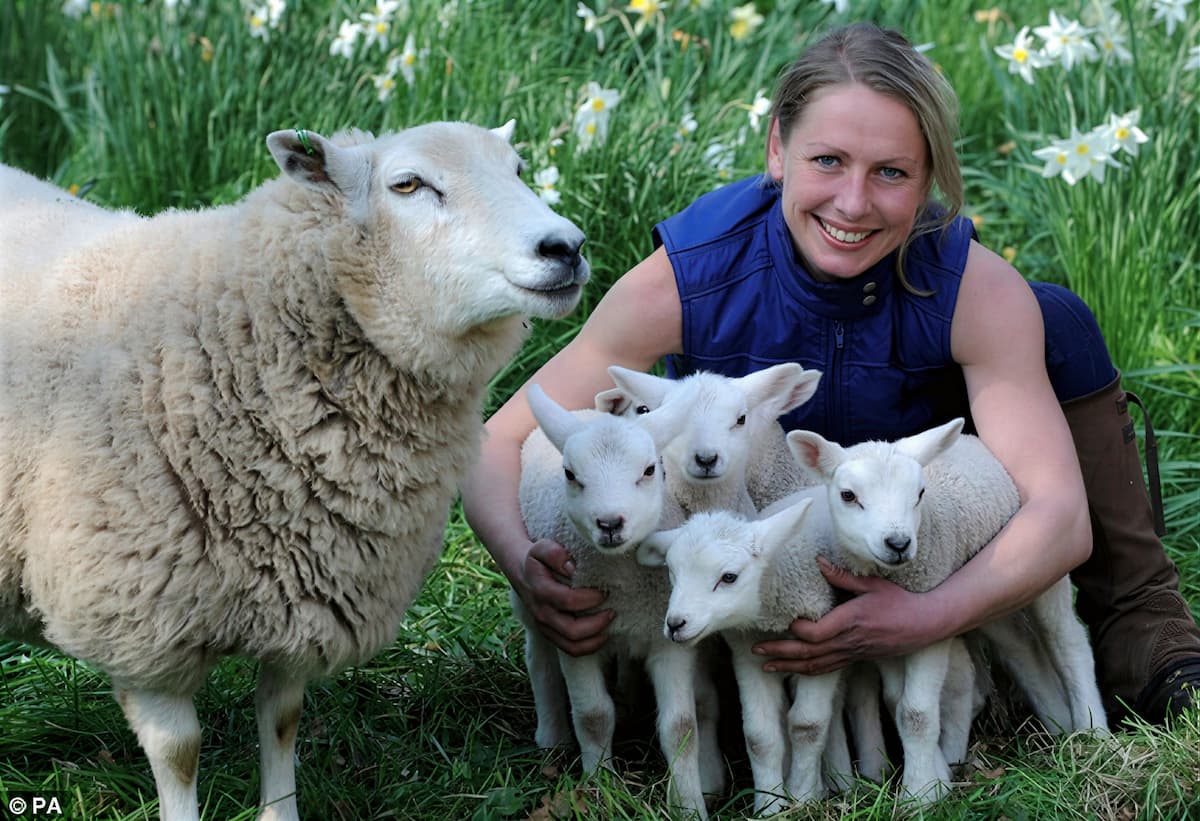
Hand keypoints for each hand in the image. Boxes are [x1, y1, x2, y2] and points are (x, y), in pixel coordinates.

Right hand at [514, 538, 613, 656]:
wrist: (521, 572)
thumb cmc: (536, 560)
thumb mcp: (541, 547)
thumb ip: (555, 553)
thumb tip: (573, 568)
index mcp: (540, 591)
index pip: (568, 601)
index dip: (589, 598)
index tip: (604, 591)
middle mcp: (541, 613)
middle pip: (572, 630)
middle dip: (597, 623)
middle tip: (612, 611)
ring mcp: (545, 627)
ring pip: (572, 646)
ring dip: (595, 639)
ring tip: (609, 626)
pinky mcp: (550, 634)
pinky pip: (570, 650)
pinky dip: (588, 647)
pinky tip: (601, 635)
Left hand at [752, 557, 945, 674]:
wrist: (924, 625)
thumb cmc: (899, 601)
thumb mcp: (873, 584)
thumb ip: (843, 576)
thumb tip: (818, 561)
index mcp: (851, 621)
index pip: (817, 634)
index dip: (799, 631)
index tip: (786, 622)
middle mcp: (849, 641)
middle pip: (809, 653)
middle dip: (781, 652)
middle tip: (756, 651)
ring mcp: (852, 653)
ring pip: (815, 665)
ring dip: (788, 667)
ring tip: (765, 667)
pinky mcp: (856, 658)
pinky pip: (827, 669)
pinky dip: (807, 671)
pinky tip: (793, 671)